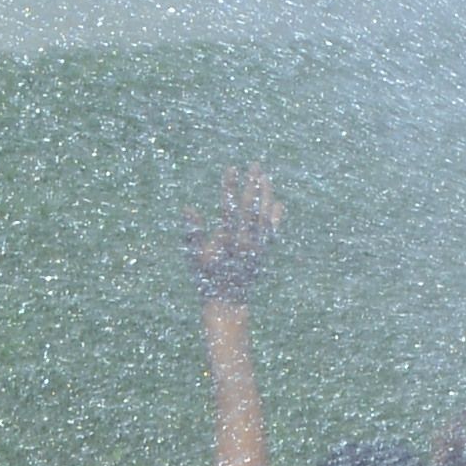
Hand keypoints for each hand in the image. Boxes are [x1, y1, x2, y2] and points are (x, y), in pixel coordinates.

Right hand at [186, 166, 281, 301]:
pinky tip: (277, 203)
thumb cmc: (206, 277)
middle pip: (251, 208)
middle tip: (255, 165)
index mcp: (226, 241)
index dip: (229, 188)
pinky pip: (272, 232)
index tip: (231, 169)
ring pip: (265, 216)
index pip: (228, 208)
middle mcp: (245, 242)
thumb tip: (188, 208)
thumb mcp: (194, 255)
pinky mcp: (263, 252)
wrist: (227, 300)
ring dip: (266, 196)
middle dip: (252, 185)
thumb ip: (192, 232)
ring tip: (266, 177)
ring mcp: (257, 247)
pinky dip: (275, 217)